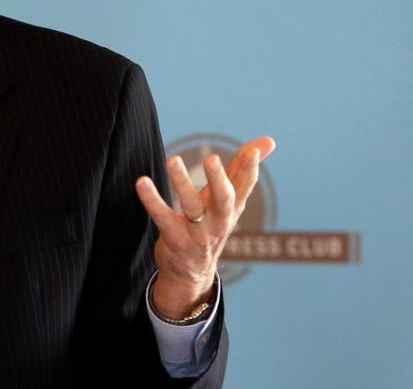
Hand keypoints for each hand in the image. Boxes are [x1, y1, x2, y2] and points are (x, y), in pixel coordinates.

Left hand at [135, 136, 275, 318]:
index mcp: (233, 207)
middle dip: (219, 179)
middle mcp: (219, 221)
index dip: (250, 168)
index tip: (254, 151)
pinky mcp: (175, 239)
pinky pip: (163, 217)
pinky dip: (152, 200)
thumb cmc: (212, 224)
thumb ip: (242, 168)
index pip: (245, 186)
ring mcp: (198, 232)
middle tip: (212, 159)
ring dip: (182, 182)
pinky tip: (142, 182)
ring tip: (172, 159)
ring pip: (192, 207)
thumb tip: (269, 140)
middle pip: (224, 199)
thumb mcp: (229, 199)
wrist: (192, 272)